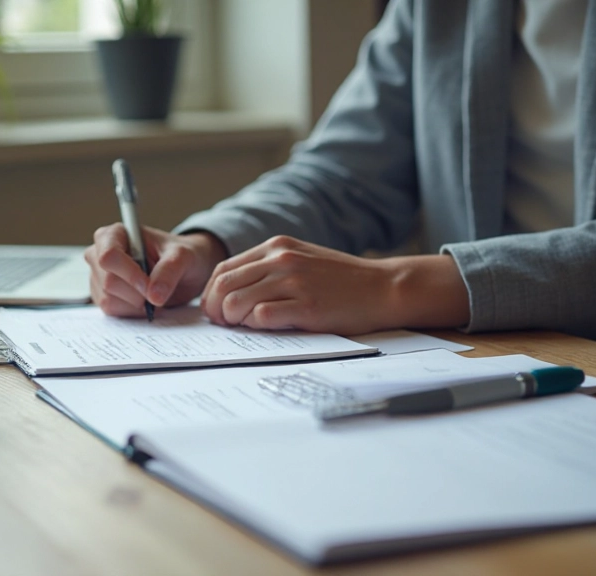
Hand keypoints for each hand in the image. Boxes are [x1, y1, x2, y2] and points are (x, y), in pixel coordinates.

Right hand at [85, 225, 226, 316]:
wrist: (181, 272)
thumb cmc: (179, 256)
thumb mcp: (182, 256)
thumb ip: (169, 271)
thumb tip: (154, 295)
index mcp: (115, 234)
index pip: (109, 256)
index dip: (129, 275)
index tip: (150, 286)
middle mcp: (100, 253)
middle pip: (109, 282)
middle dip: (137, 293)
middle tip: (157, 290)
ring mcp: (98, 276)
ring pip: (108, 299)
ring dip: (136, 303)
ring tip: (152, 292)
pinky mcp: (101, 295)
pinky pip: (111, 311)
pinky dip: (132, 311)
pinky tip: (144, 301)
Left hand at [201, 236, 469, 334]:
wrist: (383, 288)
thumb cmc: (342, 281)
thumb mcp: (302, 260)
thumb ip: (270, 269)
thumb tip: (230, 293)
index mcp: (277, 246)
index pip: (224, 268)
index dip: (212, 293)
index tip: (216, 311)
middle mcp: (282, 258)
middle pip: (223, 285)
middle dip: (215, 309)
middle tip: (223, 325)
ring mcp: (293, 281)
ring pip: (236, 301)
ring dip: (233, 320)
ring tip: (244, 328)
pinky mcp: (306, 306)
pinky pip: (261, 316)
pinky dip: (255, 326)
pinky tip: (267, 329)